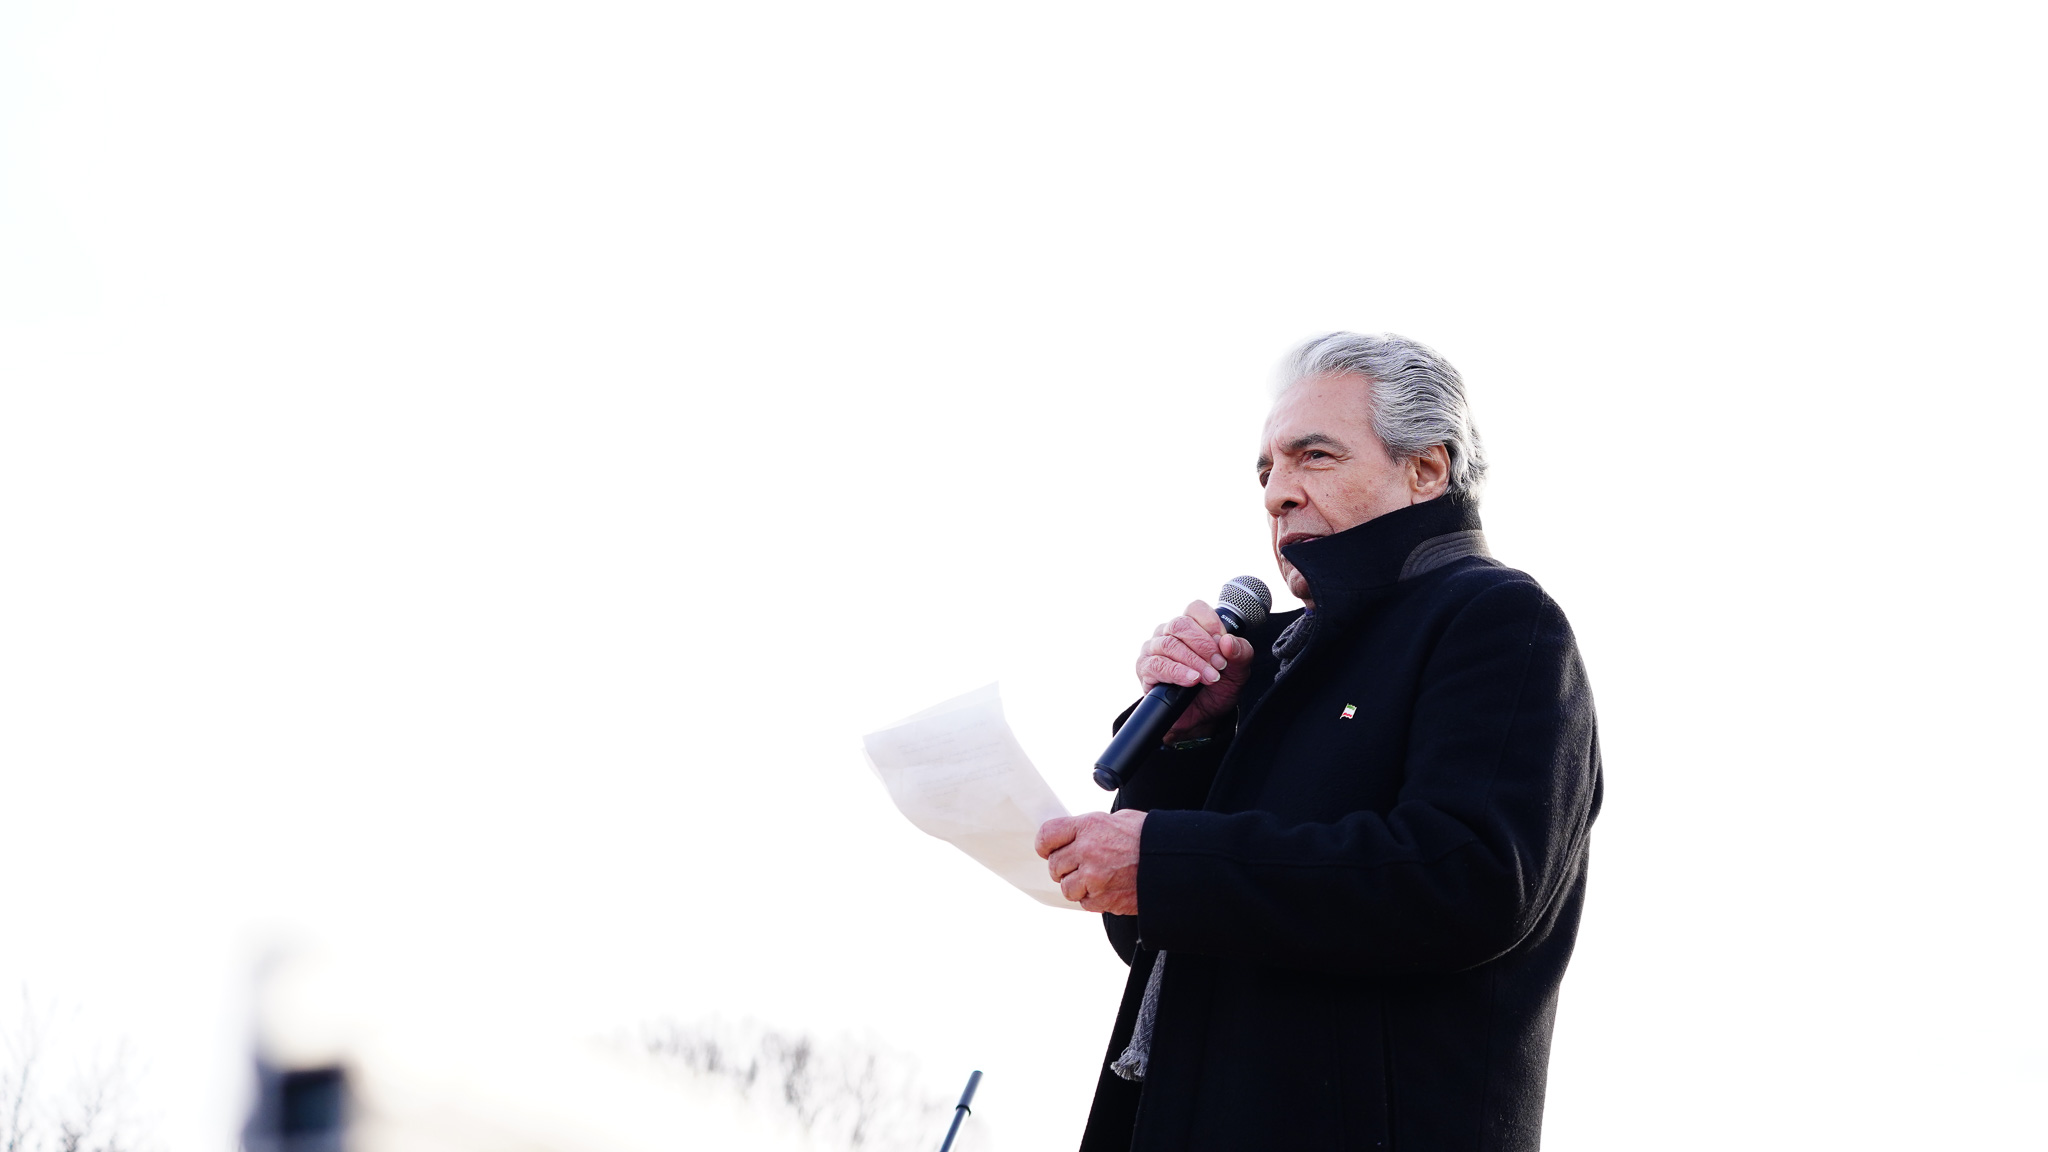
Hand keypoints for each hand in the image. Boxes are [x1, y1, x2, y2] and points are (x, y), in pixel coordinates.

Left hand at [1036, 811, 1145, 914]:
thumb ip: (1091, 828)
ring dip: (1077, 886)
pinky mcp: (1104, 899)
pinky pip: (1084, 903)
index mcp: (1089, 826)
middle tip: (1079, 866)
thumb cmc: (1149, 838)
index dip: (1045, 844)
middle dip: (1063, 868)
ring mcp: (1094, 878)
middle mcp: (1087, 851)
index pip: (1048, 835)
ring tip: (1096, 878)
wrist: (1173, 862)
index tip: (1047, 850)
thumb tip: (1073, 835)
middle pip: (1055, 865)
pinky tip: (1108, 888)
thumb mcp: (1119, 820)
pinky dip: (1093, 899)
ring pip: (1067, 888)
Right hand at [1136, 599, 1254, 741]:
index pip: (1195, 609)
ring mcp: (1154, 649)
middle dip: (1204, 645)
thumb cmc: (1217, 688)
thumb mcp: (1238, 672)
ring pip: (1169, 644)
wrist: (1202, 717)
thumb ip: (1240, 653)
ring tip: (1209, 678)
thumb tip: (1228, 641)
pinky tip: (1192, 680)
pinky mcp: (1145, 668)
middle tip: (1219, 665)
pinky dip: (1177, 672)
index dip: (1211, 624)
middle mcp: (1169, 633)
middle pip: (1181, 624)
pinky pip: (1157, 665)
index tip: (1223, 645)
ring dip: (1193, 661)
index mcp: (1191, 626)